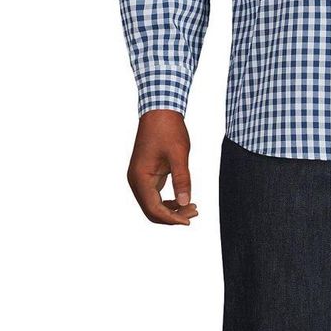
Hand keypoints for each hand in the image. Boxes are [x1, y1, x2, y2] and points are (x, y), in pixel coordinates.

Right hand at [127, 109, 198, 224]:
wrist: (159, 110)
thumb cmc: (168, 129)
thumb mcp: (179, 154)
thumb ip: (182, 179)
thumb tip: (185, 202)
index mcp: (140, 177)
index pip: (153, 208)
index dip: (171, 218)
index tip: (189, 220)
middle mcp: (136, 180)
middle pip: (151, 210)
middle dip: (172, 216)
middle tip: (194, 213)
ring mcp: (140, 177)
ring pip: (153, 204)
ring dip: (171, 209)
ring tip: (192, 208)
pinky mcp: (146, 174)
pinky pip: (154, 195)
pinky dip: (168, 201)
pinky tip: (183, 200)